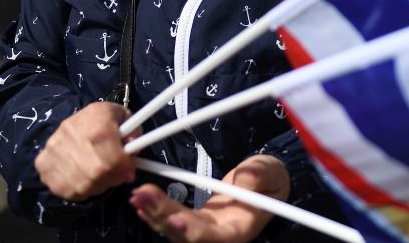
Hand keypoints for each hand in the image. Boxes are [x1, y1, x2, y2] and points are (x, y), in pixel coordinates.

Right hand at [35, 102, 135, 201]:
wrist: (74, 121)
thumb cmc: (104, 119)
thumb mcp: (124, 117)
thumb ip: (134, 132)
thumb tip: (133, 149)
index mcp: (96, 119)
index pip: (112, 156)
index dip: (123, 168)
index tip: (130, 171)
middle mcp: (70, 134)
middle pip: (97, 172)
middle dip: (113, 179)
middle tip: (119, 177)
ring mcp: (53, 151)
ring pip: (82, 185)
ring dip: (98, 186)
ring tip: (103, 177)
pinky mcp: (43, 165)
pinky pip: (66, 191)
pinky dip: (81, 191)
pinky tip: (87, 180)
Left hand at [130, 154, 289, 242]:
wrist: (263, 185)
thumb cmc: (270, 180)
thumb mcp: (271, 173)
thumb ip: (261, 175)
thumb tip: (244, 176)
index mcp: (239, 229)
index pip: (214, 238)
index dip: (194, 231)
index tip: (175, 217)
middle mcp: (217, 236)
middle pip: (186, 235)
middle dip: (163, 215)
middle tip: (143, 195)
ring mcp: (203, 230)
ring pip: (174, 229)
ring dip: (153, 212)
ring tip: (137, 194)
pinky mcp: (194, 222)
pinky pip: (171, 221)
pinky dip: (154, 211)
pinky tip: (141, 201)